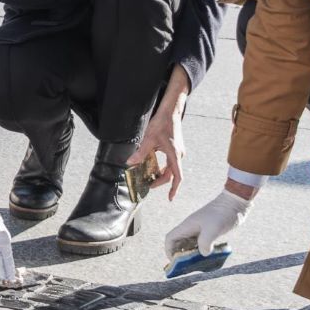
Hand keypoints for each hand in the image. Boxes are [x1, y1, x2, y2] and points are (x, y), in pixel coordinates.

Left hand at [131, 65, 190, 198]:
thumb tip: (130, 163)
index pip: (177, 177)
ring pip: (171, 168)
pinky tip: (152, 163)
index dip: (174, 189)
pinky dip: (162, 166)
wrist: (171, 111)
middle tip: (149, 184)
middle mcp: (179, 155)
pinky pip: (170, 161)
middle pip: (172, 174)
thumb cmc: (162, 123)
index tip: (170, 198)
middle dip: (161, 181)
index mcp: (175, 154)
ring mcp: (178, 151)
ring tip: (149, 175)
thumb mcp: (149, 138)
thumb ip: (141, 152)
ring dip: (161, 173)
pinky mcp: (176, 147)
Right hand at [163, 189, 251, 258]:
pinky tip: (208, 258)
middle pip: (178, 244)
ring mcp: (200, 230)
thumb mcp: (213, 229)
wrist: (235, 203)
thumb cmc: (222, 214)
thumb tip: (203, 254)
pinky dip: (201, 252)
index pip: (170, 239)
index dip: (169, 251)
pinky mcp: (209, 232)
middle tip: (187, 268)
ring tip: (197, 265)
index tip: (176, 262)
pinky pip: (200, 244)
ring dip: (191, 255)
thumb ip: (205, 243)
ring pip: (189, 245)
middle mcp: (191, 228)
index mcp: (187, 226)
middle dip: (180, 256)